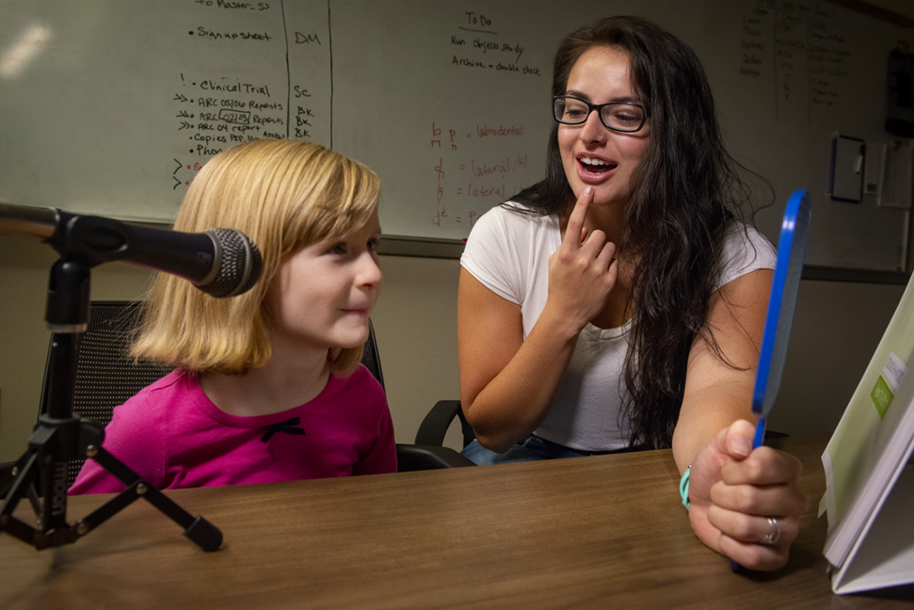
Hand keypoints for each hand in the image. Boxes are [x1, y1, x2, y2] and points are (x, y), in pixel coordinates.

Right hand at [546, 187, 617, 332]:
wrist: (565, 314)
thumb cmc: (559, 286)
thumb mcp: (556, 263)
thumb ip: (569, 244)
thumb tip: (583, 230)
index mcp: (566, 253)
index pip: (574, 223)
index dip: (582, 205)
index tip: (589, 191)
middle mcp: (582, 260)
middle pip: (599, 234)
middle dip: (596, 242)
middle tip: (590, 254)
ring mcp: (596, 271)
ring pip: (610, 247)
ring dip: (604, 253)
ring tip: (595, 266)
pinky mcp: (608, 281)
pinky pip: (614, 262)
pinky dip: (609, 267)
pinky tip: (599, 277)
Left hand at [687, 420, 808, 569]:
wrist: (706, 490)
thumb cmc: (720, 466)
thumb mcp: (722, 441)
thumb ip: (735, 432)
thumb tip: (742, 445)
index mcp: (788, 469)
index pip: (762, 465)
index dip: (734, 469)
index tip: (726, 469)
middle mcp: (795, 500)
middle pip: (750, 499)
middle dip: (722, 494)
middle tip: (720, 491)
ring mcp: (789, 530)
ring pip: (747, 528)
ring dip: (721, 518)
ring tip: (720, 510)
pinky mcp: (777, 555)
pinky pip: (753, 557)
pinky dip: (730, 544)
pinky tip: (727, 533)